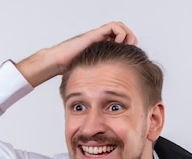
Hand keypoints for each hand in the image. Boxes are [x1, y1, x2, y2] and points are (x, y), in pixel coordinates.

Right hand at [17, 22, 136, 86]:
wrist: (59, 62)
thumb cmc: (71, 71)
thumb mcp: (93, 77)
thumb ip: (102, 81)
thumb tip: (111, 99)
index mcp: (103, 50)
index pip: (123, 43)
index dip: (130, 48)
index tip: (132, 58)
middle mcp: (102, 41)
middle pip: (124, 33)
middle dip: (131, 40)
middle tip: (133, 51)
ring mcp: (99, 36)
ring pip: (120, 27)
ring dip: (127, 35)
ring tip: (128, 46)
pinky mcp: (95, 34)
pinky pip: (114, 26)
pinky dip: (120, 33)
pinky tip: (119, 43)